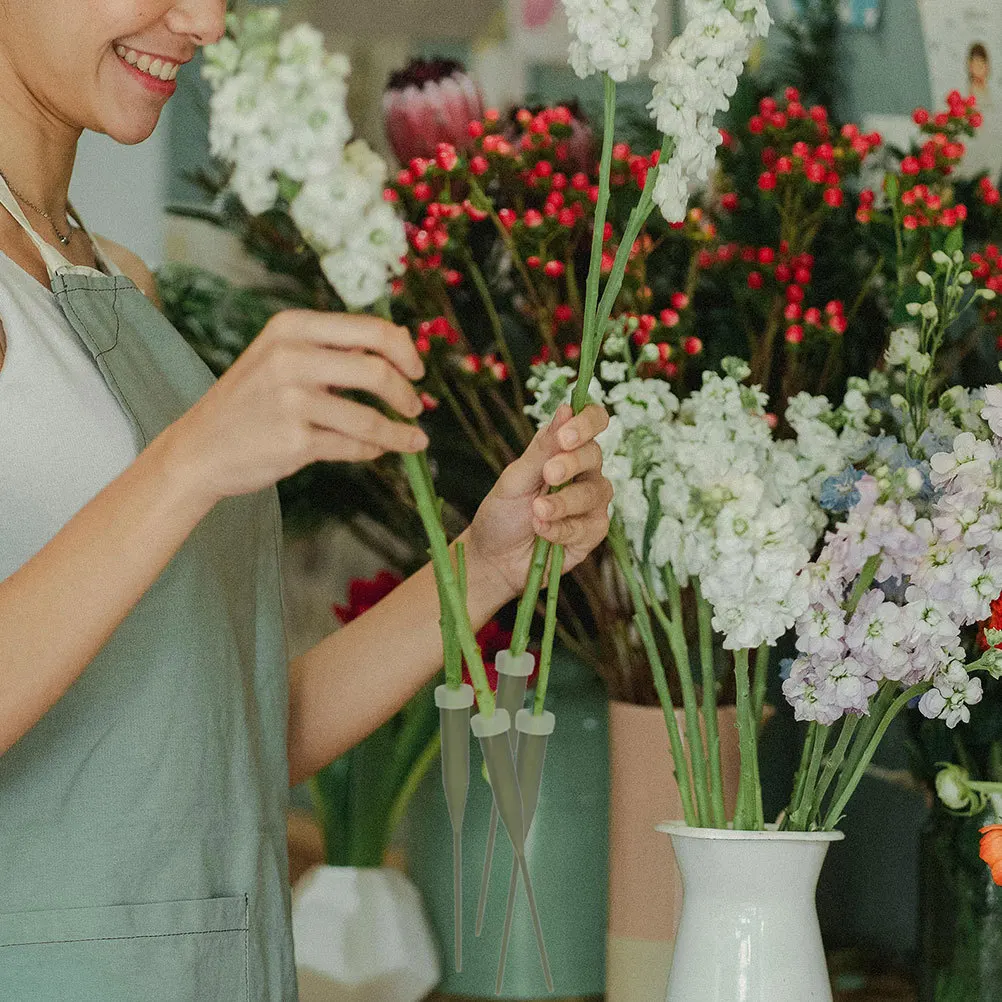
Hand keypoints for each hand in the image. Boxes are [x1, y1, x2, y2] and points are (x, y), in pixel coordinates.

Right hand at [162, 310, 428, 503]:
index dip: (405, 351)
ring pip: (370, 418)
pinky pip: (353, 446)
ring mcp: (291, 401)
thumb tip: (400, 340)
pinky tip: (378, 450)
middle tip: (415, 407)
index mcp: (292, 327)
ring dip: (399, 433)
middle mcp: (291, 358)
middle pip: (377, 371)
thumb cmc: (250, 401)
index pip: (370, 330)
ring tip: (413, 440)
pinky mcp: (294, 441)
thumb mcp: (281, 355)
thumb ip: (334, 346)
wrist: (200, 448)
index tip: (417, 370)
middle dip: (407, 393)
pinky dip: (373, 450)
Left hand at [465, 404, 612, 601]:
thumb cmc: (503, 513)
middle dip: (571, 463)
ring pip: (595, 492)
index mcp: (564, 450)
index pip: (592, 422)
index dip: (588, 422)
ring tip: (536, 511)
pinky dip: (561, 529)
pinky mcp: (592, 533)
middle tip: (548, 474)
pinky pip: (587, 526)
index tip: (566, 435)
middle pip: (595, 455)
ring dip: (563, 502)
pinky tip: (540, 531)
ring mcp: (591, 504)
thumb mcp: (515, 478)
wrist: (494, 558)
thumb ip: (542, 448)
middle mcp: (584, 473)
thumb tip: (566, 408)